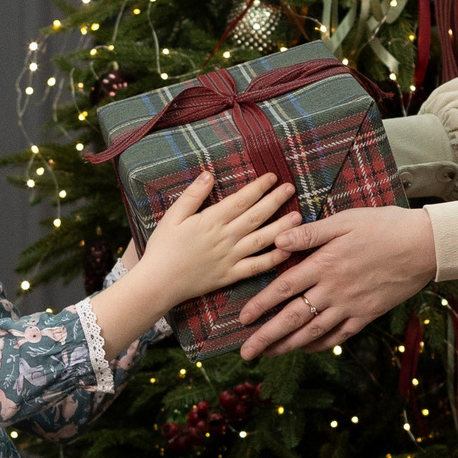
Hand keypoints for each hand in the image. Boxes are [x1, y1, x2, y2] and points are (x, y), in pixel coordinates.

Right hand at [134, 168, 300, 310]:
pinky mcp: (230, 275)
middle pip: (256, 216)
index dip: (258, 188)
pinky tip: (287, 251)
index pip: (241, 200)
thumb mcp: (173, 216)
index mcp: (211, 221)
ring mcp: (230, 258)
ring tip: (298, 216)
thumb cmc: (162, 248)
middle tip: (291, 188)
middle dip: (275, 201)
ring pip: (261, 240)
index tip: (272, 177)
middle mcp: (225, 238)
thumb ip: (193, 195)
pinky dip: (272, 259)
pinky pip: (256, 267)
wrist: (158, 283)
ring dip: (281, 227)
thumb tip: (209, 174)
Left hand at [237, 206, 437, 356]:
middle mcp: (333, 290)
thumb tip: (277, 241)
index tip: (242, 319)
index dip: (261, 305)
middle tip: (246, 353)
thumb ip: (310, 233)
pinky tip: (307, 348)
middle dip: (266, 338)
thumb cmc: (384, 226)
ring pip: (313, 332)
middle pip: (292, 318)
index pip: (283, 288)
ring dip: (287, 345)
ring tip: (268, 354)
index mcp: (324, 264)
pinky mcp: (367, 315)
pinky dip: (320, 344)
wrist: (424, 246)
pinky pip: (339, 336)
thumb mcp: (345, 220)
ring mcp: (350, 306)